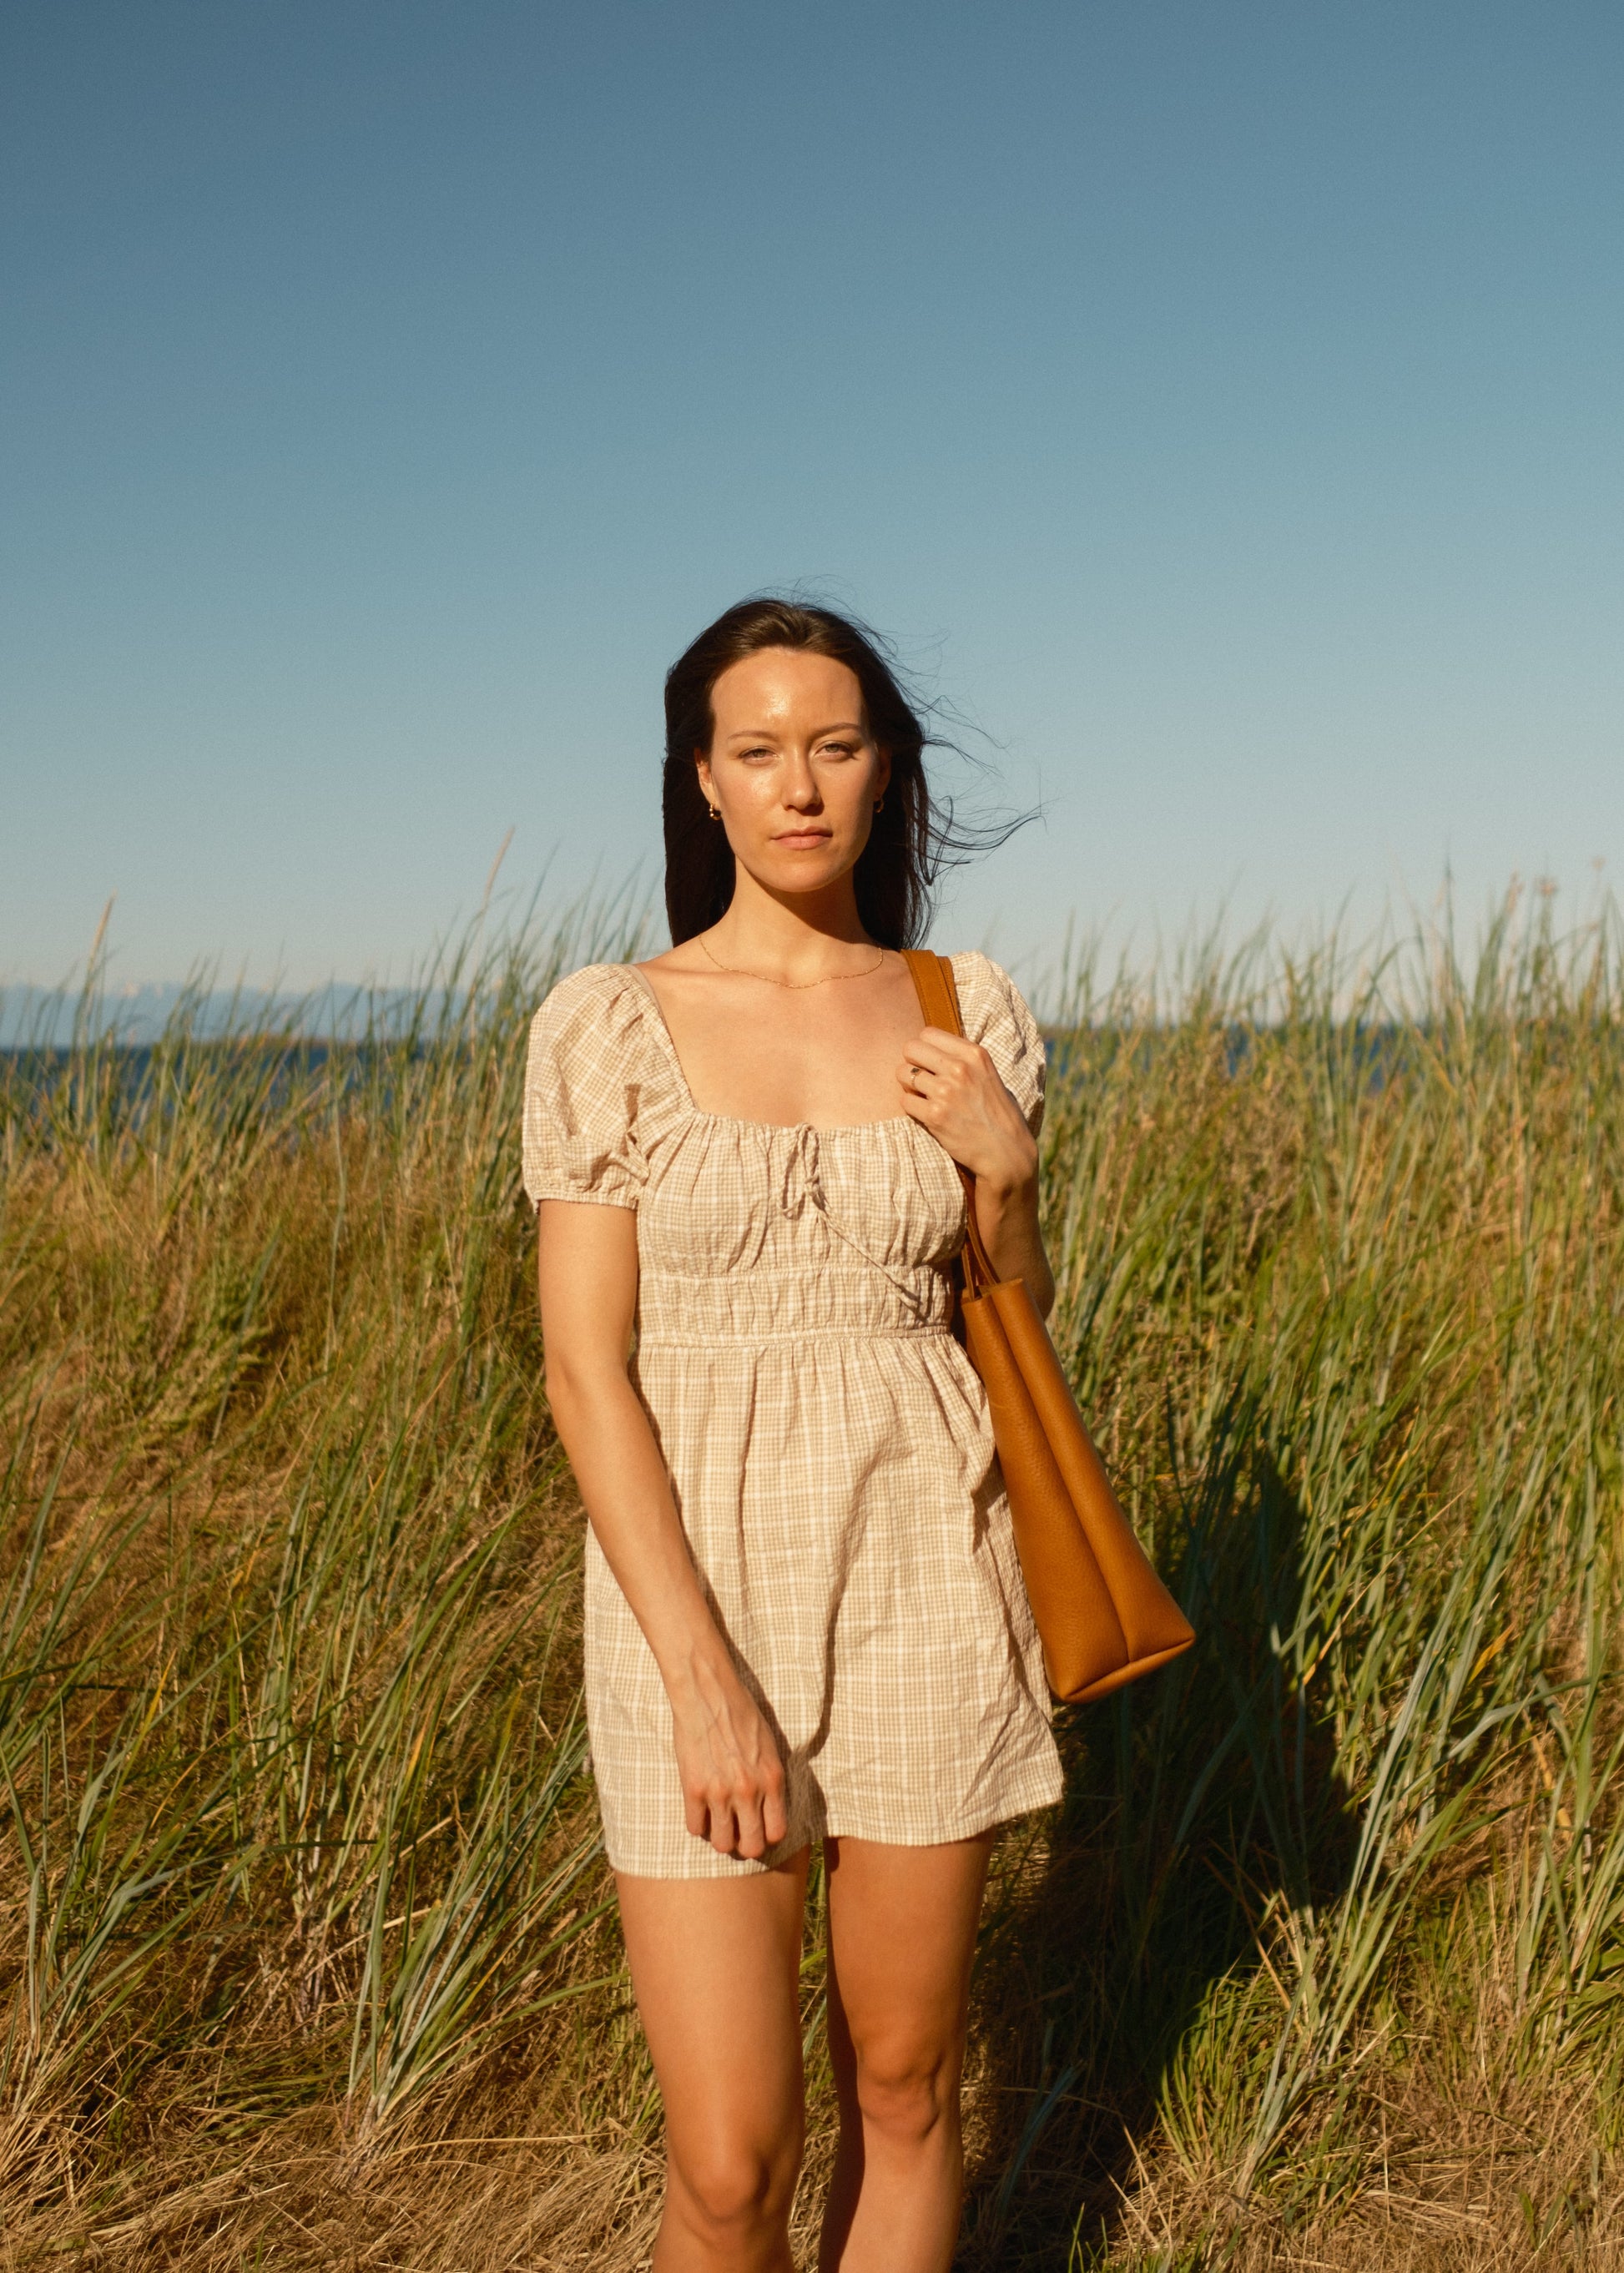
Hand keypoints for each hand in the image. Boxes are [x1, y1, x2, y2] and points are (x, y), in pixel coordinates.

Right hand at [669, 1654, 788, 1858]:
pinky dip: (697, 1823)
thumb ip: (770, 1778)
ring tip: (717, 1822)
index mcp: (772, 1780)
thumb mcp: (769, 1745)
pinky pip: (695, 1828)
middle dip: (745, 1844)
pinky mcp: (693, 1790)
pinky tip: (699, 1809)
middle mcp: (749, 1792)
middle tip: (737, 1832)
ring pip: (722, 1844)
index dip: (767, 1835)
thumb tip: (769, 1806)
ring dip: (720, 1837)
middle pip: (751, 1846)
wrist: (708, 1694)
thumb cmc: (741, 1713)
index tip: (758, 1828)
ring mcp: (720, 1793)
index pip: (777, 1832)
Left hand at [896, 1026, 1036, 1197]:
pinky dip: (911, 1106)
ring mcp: (946, 1092)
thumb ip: (965, 1061)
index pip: (928, 1033)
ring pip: (903, 1074)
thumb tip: (936, 1051)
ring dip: (909, 1086)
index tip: (930, 1062)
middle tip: (922, 1079)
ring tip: (924, 1097)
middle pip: (911, 1049)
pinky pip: (904, 1100)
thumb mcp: (990, 1076)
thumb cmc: (1000, 1115)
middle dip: (912, 1063)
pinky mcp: (935, 1115)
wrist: (1006, 1153)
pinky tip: (926, 1113)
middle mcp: (959, 1069)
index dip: (924, 1048)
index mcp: (975, 1054)